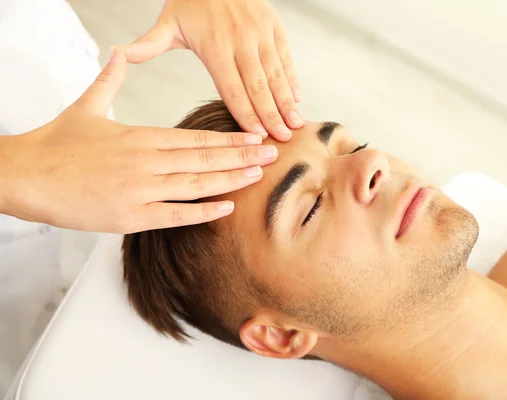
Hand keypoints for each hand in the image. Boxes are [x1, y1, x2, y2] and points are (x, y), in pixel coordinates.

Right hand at [0, 49, 277, 232]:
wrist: (26, 173)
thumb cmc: (57, 142)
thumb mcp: (87, 104)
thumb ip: (109, 79)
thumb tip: (119, 51)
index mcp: (140, 135)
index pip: (195, 136)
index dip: (228, 138)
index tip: (253, 137)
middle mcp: (146, 160)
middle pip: (203, 157)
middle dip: (241, 156)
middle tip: (272, 155)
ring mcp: (139, 189)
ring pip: (195, 183)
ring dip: (230, 180)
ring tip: (257, 176)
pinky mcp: (129, 215)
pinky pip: (174, 213)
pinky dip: (201, 211)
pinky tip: (226, 207)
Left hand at [119, 0, 302, 140]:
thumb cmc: (190, 2)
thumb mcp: (167, 23)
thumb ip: (147, 44)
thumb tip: (117, 54)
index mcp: (215, 47)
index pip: (232, 89)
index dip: (245, 114)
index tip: (255, 136)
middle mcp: (241, 41)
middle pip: (258, 86)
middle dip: (271, 115)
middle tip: (282, 139)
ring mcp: (260, 33)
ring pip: (275, 74)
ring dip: (286, 101)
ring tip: (296, 124)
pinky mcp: (274, 26)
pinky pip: (285, 57)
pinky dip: (292, 77)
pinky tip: (297, 98)